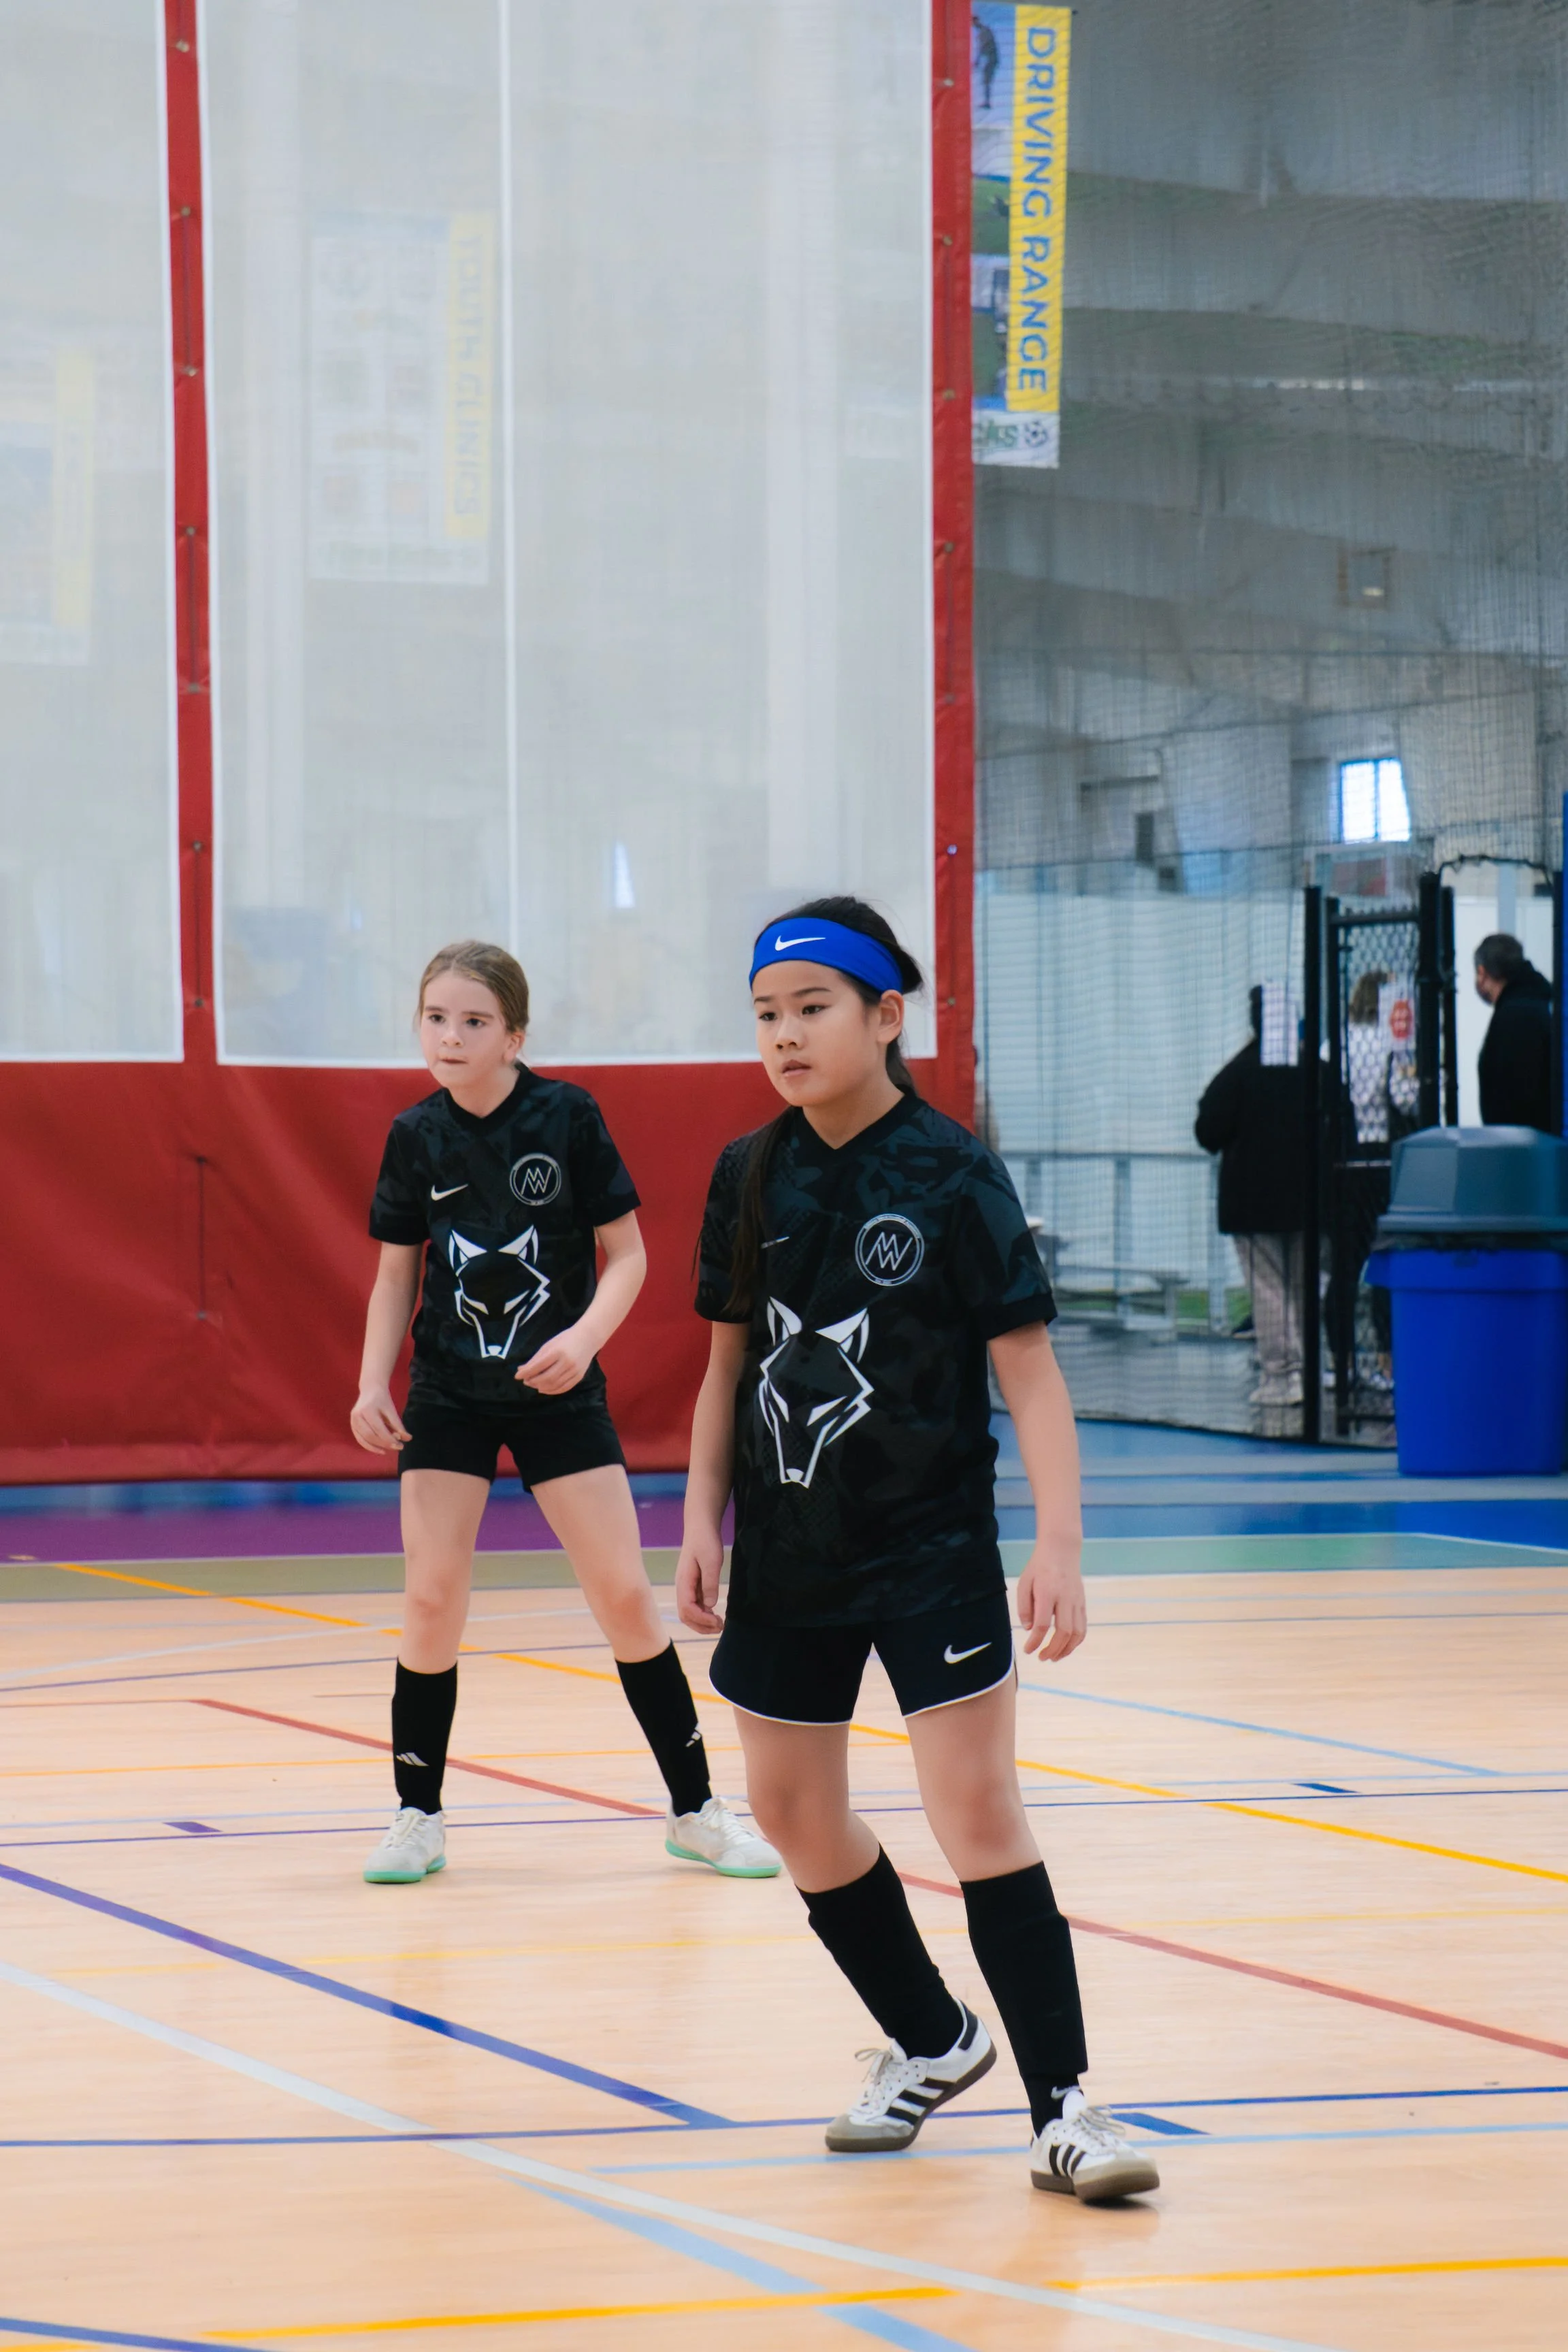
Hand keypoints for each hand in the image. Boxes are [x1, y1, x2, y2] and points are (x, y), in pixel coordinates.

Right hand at [351, 1385, 408, 1453]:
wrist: (370, 1389)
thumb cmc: (382, 1399)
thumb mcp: (391, 1410)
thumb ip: (398, 1425)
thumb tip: (408, 1438)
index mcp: (367, 1410)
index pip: (379, 1429)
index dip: (389, 1439)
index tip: (400, 1445)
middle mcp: (357, 1416)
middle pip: (371, 1436)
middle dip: (385, 1444)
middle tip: (398, 1447)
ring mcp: (353, 1421)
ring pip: (364, 1440)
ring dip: (377, 1447)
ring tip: (390, 1449)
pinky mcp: (352, 1426)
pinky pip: (360, 1440)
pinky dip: (370, 1446)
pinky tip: (380, 1449)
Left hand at [517, 1324, 595, 1394]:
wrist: (588, 1338)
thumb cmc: (566, 1339)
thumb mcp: (549, 1345)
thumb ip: (536, 1358)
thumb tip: (521, 1370)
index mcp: (558, 1351)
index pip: (538, 1365)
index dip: (526, 1372)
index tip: (517, 1376)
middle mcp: (567, 1362)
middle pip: (546, 1377)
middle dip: (533, 1381)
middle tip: (526, 1381)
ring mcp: (574, 1370)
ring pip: (554, 1384)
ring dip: (541, 1387)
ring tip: (534, 1385)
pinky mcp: (579, 1376)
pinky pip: (564, 1388)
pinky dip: (552, 1391)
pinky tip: (544, 1389)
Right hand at [675, 1525, 725, 1632]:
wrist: (701, 1526)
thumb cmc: (706, 1541)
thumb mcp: (712, 1561)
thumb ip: (710, 1584)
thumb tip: (709, 1606)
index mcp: (684, 1582)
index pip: (687, 1609)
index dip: (702, 1620)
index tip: (718, 1621)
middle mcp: (682, 1586)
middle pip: (685, 1615)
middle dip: (701, 1626)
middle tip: (720, 1627)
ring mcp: (686, 1586)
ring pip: (689, 1611)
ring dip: (702, 1621)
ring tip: (719, 1623)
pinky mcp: (692, 1583)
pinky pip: (694, 1604)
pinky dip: (703, 1613)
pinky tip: (714, 1613)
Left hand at [1017, 1546, 1086, 1661]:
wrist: (1061, 1550)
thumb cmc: (1039, 1567)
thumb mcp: (1024, 1582)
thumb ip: (1024, 1606)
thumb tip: (1029, 1629)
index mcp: (1047, 1592)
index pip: (1042, 1624)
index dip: (1035, 1641)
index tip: (1027, 1650)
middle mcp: (1065, 1598)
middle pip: (1063, 1631)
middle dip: (1053, 1649)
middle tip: (1041, 1658)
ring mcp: (1077, 1601)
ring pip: (1077, 1632)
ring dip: (1066, 1649)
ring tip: (1054, 1657)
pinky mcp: (1082, 1603)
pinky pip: (1083, 1627)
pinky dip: (1076, 1641)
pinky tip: (1066, 1647)